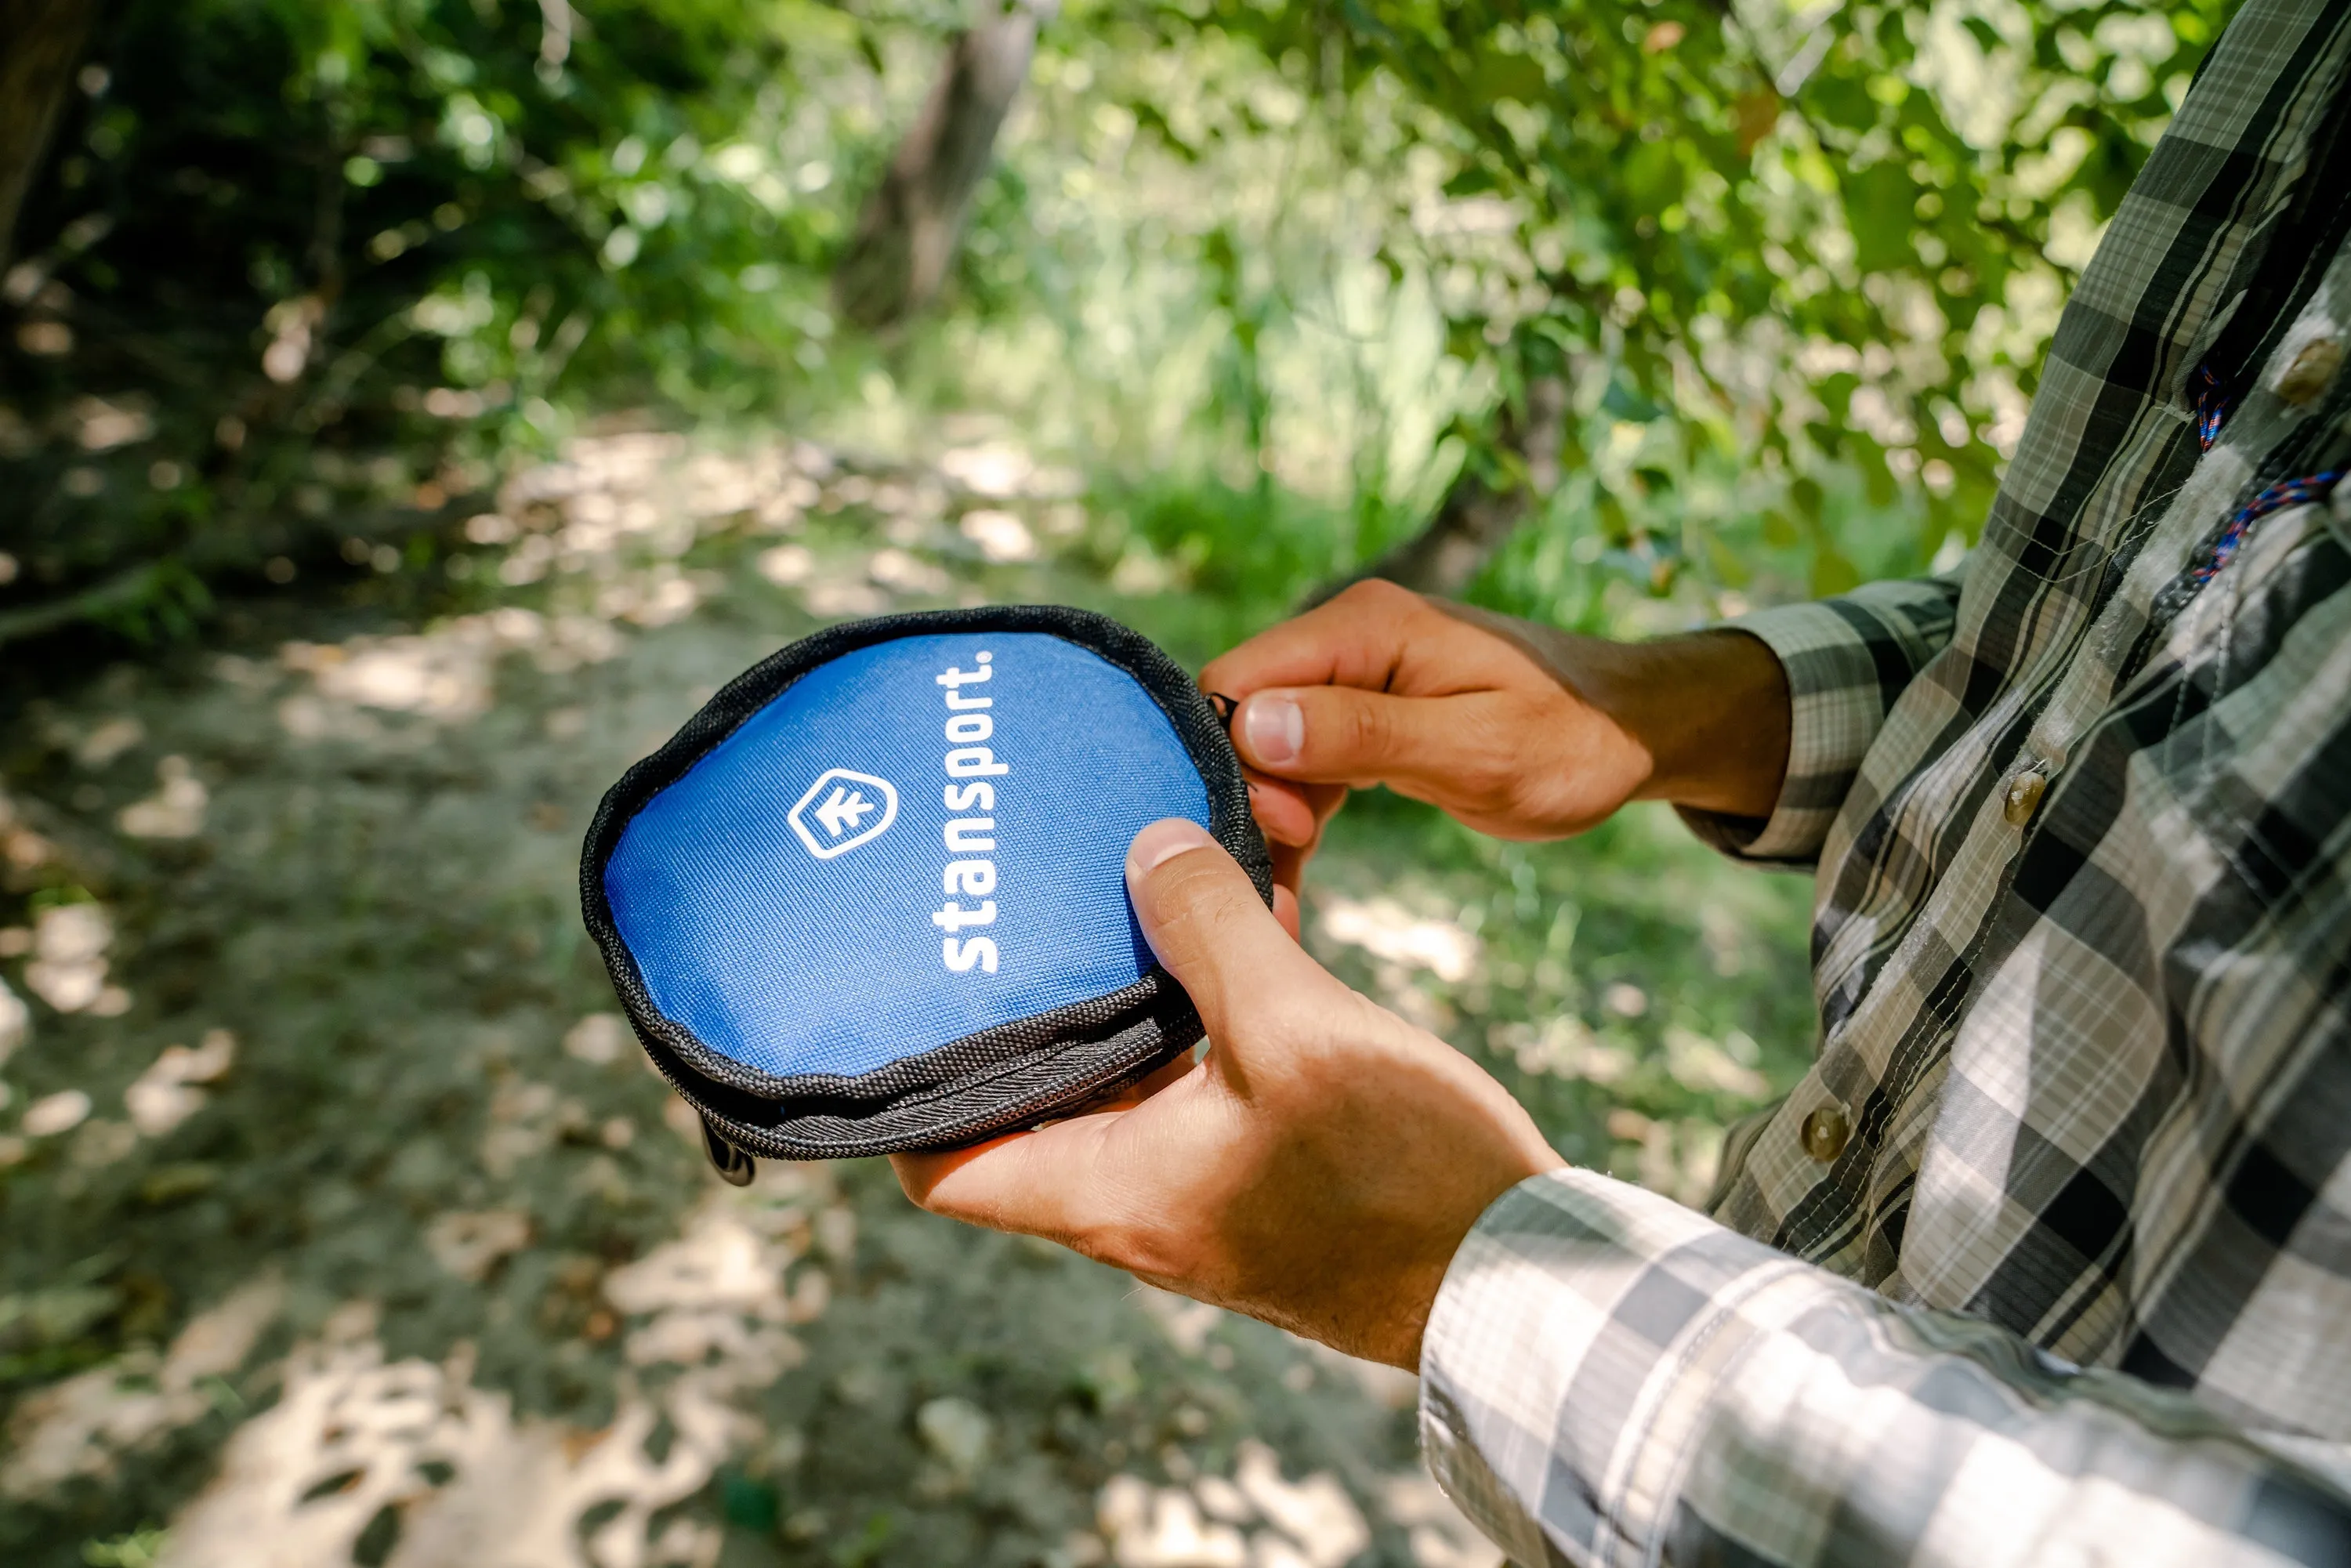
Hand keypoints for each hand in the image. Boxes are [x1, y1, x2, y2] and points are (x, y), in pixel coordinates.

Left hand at [891, 818, 1562, 1368]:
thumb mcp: (1299, 1028)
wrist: (1520, 1276)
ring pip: (1121, 1082)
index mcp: (1108, 1192)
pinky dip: (1195, 1013)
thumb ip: (1211, 929)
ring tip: (1112, 888)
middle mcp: (1136, 1203)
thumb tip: (1146, 847)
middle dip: (1023, 1006)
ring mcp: (1201, 1190)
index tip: (905, 995)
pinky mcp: (1262, 1171)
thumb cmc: (1403, 1177)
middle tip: (1008, 906)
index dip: (899, 1095)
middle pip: (1030, 1105)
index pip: (942, 1172)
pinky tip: (1225, 927)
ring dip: (1121, 994)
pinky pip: (1195, 1082)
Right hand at [1200, 580, 1790, 891]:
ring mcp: (1355, 676)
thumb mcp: (1474, 749)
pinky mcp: (1366, 715)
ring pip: (1266, 749)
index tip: (1286, 828)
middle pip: (1242, 718)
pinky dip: (1296, 816)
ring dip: (1268, 818)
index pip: (1237, 681)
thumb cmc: (1570, 740)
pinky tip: (1299, 871)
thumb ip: (1363, 734)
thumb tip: (1254, 727)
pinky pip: (1303, 763)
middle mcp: (1345, 639)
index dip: (1234, 760)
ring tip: (1287, 892)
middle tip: (1289, 872)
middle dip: (1249, 799)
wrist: (1634, 732)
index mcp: (1363, 628)